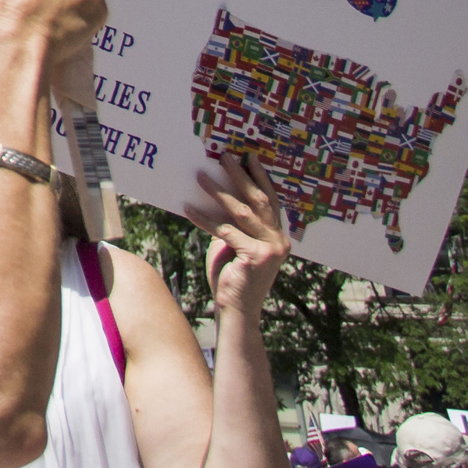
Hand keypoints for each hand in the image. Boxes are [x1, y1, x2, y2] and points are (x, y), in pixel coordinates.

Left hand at [196, 153, 293, 312]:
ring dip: (217, 191)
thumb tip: (218, 194)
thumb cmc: (233, 276)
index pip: (271, 200)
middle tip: (225, 156)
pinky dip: (203, 218)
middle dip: (240, 176)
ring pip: (240, 212)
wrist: (236, 310)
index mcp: (279, 236)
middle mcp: (280, 240)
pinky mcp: (256, 256)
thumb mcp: (235, 244)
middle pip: (258, 200)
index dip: (261, 177)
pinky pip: (224, 230)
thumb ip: (234, 223)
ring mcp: (271, 248)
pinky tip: (188, 208)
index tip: (250, 157)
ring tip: (200, 176)